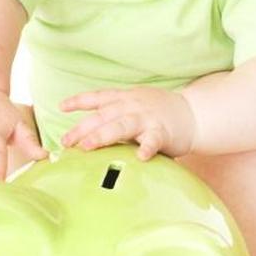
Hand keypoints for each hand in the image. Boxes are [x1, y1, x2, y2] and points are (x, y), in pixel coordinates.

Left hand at [59, 86, 195, 160]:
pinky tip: (140, 158)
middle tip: (66, 142)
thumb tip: (86, 133)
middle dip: (83, 128)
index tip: (61, 107)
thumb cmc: (159, 113)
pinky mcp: (163, 132)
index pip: (98, 97)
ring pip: (122, 125)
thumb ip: (114, 115)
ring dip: (103, 135)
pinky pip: (153, 140)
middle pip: (103, 115)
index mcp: (124, 99)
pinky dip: (147, 148)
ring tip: (87, 146)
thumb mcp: (134, 105)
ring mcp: (147, 117)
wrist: (194, 114)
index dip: (79, 101)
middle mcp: (132, 105)